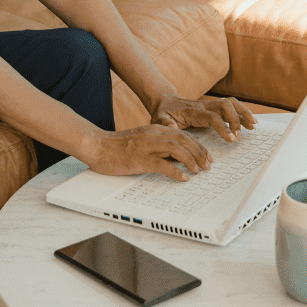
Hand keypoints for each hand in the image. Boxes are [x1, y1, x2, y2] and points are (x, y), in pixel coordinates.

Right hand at [85, 124, 212, 180]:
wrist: (97, 145)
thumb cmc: (118, 146)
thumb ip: (159, 146)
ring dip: (191, 160)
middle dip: (200, 153)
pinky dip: (175, 171)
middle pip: (184, 140)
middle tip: (208, 165)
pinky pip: (162, 164)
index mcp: (155, 129)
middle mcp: (154, 135)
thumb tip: (177, 157)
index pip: (184, 134)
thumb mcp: (143, 140)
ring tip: (199, 171)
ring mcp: (147, 146)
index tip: (207, 156)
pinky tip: (183, 177)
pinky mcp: (140, 159)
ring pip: (177, 149)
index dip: (198, 145)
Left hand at [151, 95, 256, 142]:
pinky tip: (250, 123)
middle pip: (225, 105)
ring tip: (253, 125)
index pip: (212, 117)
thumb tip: (172, 128)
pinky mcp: (214, 108)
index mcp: (193, 111)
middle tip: (239, 136)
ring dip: (244, 113)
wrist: (165, 102)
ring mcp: (210, 106)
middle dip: (236, 119)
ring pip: (231, 104)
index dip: (223, 127)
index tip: (231, 138)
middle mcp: (204, 106)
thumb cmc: (163, 113)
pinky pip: (231, 107)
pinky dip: (242, 113)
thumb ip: (166, 124)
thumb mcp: (159, 119)